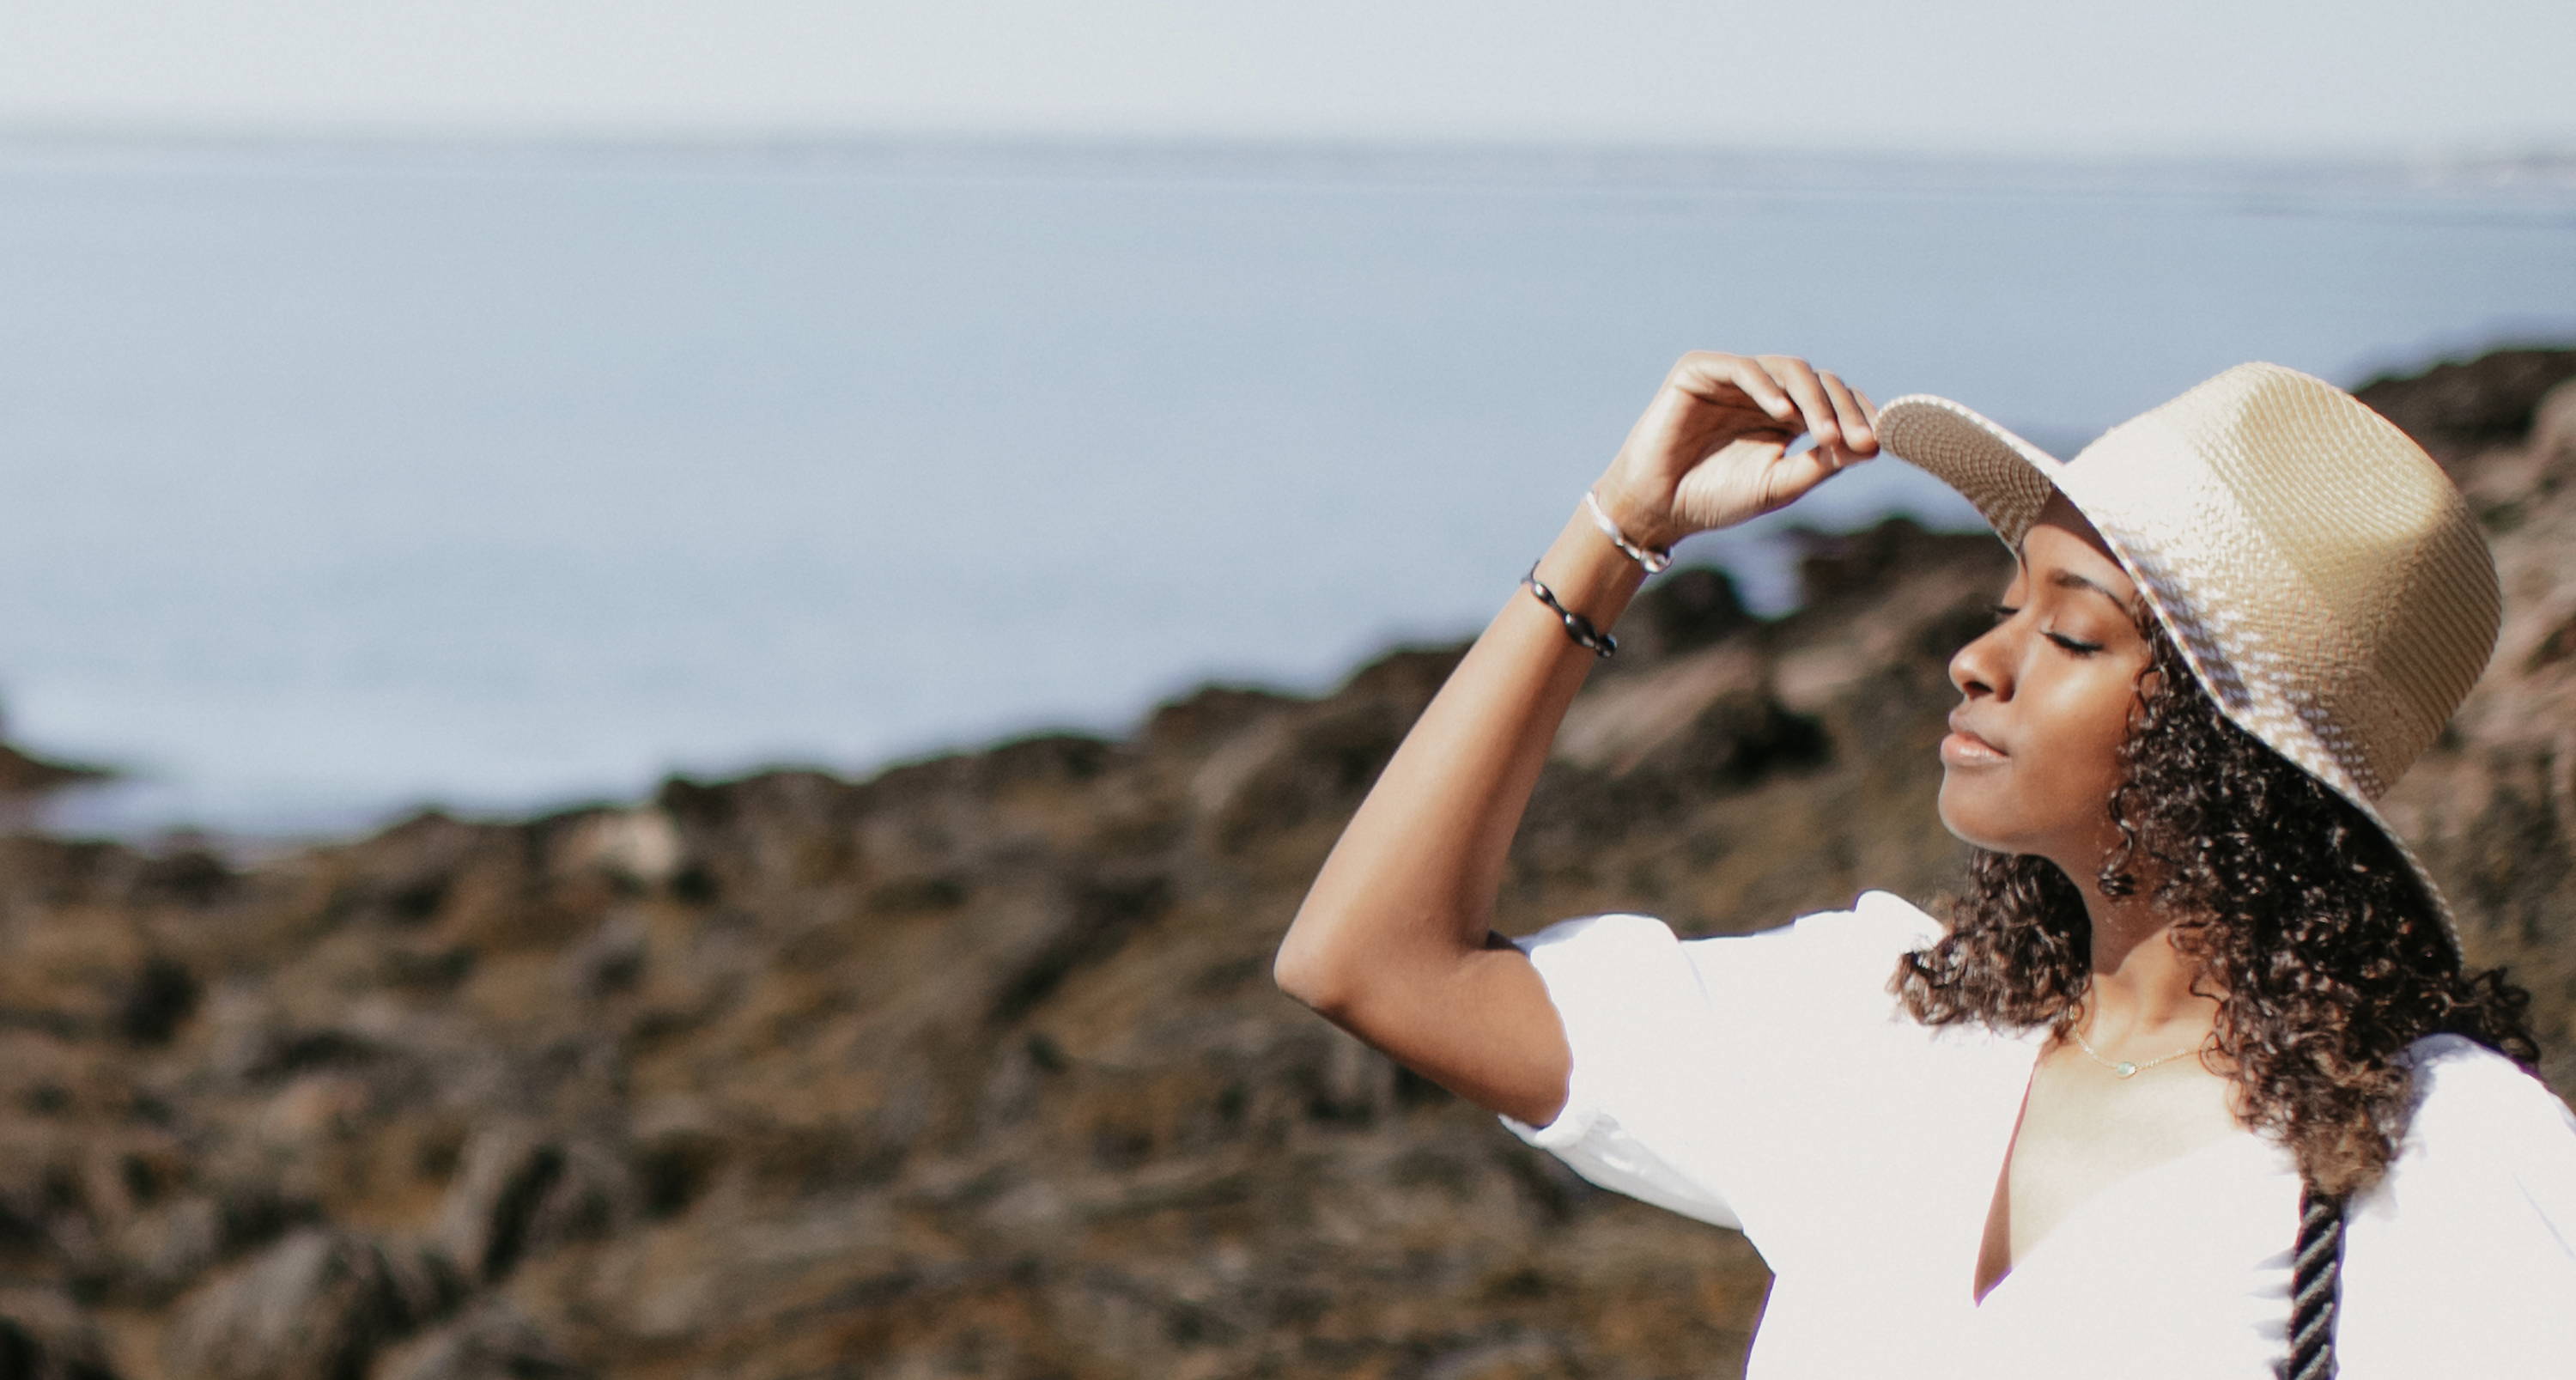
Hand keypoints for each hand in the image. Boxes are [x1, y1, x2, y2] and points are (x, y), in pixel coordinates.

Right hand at [1592, 352, 1878, 546]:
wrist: (1657, 509)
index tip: (1879, 443)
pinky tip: (1783, 413)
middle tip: (1858, 441)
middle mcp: (1764, 391)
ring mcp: (1733, 378)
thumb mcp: (1779, 485)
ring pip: (1789, 369)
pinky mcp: (1700, 370)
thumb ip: (1822, 463)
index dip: (1859, 415)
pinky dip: (1766, 386)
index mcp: (1786, 416)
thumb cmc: (1715, 499)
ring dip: (1813, 399)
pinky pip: (1743, 368)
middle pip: (1819, 382)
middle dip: (1843, 410)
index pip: (1834, 401)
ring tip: (1825, 434)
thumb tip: (1871, 446)